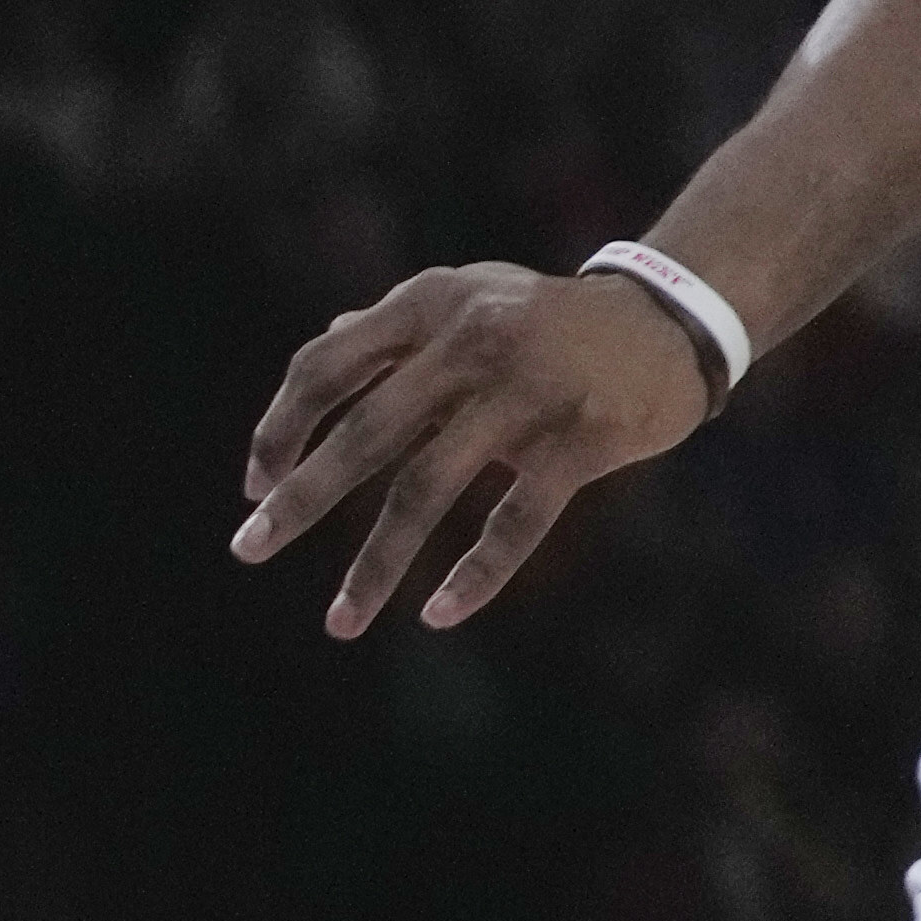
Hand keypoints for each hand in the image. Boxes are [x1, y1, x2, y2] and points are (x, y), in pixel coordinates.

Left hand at [234, 262, 720, 637]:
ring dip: (377, 562)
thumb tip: (321, 348)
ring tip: (339, 621)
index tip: (256, 485)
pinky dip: (476, 572)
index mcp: (432, 303)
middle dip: (301, 500)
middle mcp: (473, 341)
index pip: (325, 367)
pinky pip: (517, 519)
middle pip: (366, 434)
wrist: (672, 319)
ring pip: (429, 488)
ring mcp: (530, 391)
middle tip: (248, 549)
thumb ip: (397, 328)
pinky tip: (438, 614)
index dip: (281, 428)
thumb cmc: (551, 318)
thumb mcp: (472, 299)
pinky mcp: (585, 437)